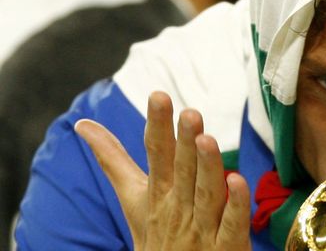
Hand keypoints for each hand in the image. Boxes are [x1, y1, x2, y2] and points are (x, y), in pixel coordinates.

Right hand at [74, 91, 251, 249]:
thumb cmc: (159, 234)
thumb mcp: (133, 199)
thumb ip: (114, 161)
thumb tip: (82, 124)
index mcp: (158, 192)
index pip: (157, 153)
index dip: (158, 125)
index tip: (159, 95)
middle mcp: (177, 207)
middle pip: (182, 170)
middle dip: (184, 142)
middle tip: (190, 113)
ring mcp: (201, 228)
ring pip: (205, 193)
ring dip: (207, 167)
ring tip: (208, 140)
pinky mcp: (224, 246)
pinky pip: (231, 223)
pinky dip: (235, 203)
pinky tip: (239, 181)